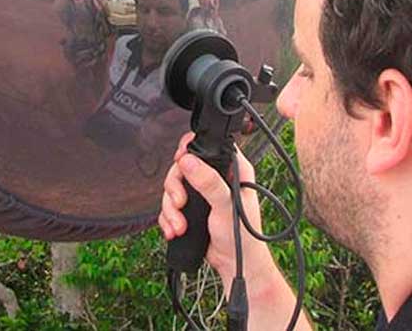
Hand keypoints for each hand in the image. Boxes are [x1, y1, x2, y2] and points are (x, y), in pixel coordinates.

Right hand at [158, 132, 278, 296]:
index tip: (180, 160)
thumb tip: (189, 161)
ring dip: (171, 208)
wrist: (235, 265)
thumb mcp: (226, 205)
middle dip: (175, 188)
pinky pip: (170, 206)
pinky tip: (175, 230)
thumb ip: (209, 182)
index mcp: (232, 169)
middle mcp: (216, 178)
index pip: (209, 147)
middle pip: (183, 167)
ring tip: (179, 225)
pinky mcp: (191, 209)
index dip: (191, 149)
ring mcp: (202, 194)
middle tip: (180, 202)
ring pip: (173, 187)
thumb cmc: (243, 237)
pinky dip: (168, 219)